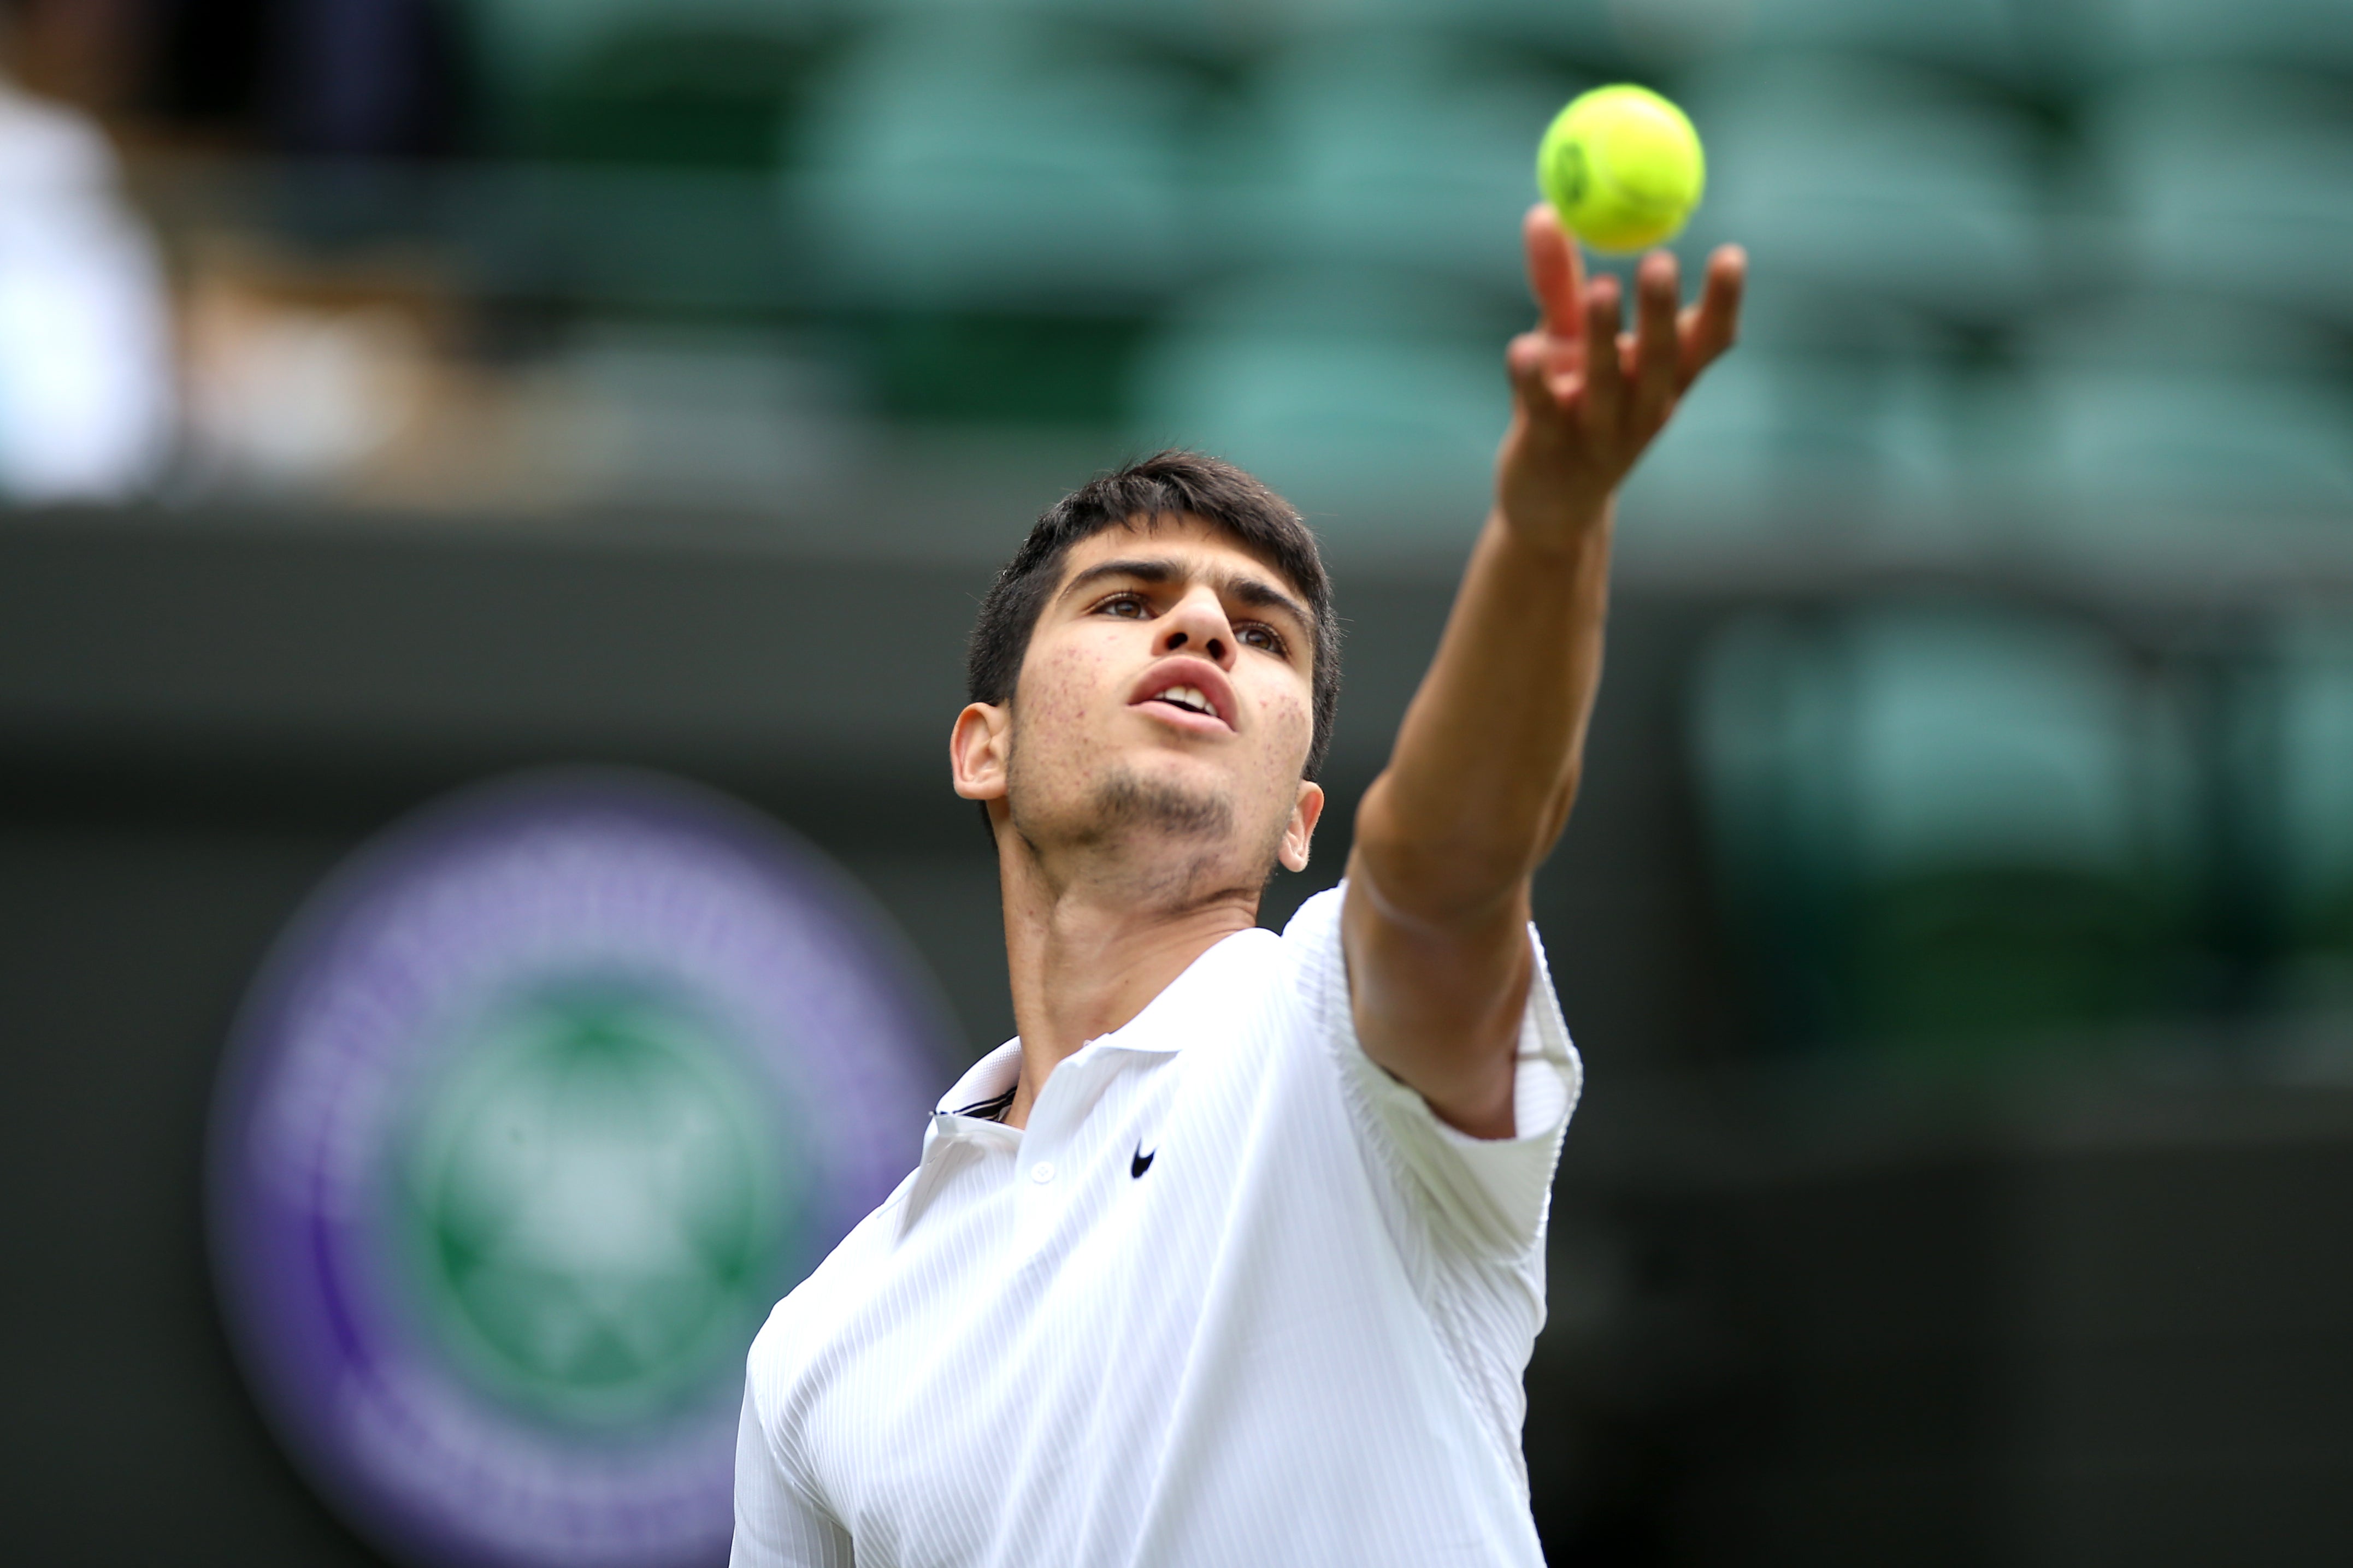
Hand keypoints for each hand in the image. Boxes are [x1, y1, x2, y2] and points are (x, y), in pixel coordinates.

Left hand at [1496, 202, 1744, 546]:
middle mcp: (1643, 408)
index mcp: (1665, 380)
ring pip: (1605, 384)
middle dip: (1663, 313)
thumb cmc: (1571, 405)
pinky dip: (1532, 381)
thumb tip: (1545, 209)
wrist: (1550, 503)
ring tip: (1603, 289)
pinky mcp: (1548, 451)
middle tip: (1661, 263)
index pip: (1708, 342)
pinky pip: (1541, 412)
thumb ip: (1560, 280)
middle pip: (1661, 359)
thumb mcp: (1570, 339)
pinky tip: (1522, 348)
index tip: (1730, 255)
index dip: (1724, 303)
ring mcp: (1597, 434)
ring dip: (1605, 337)